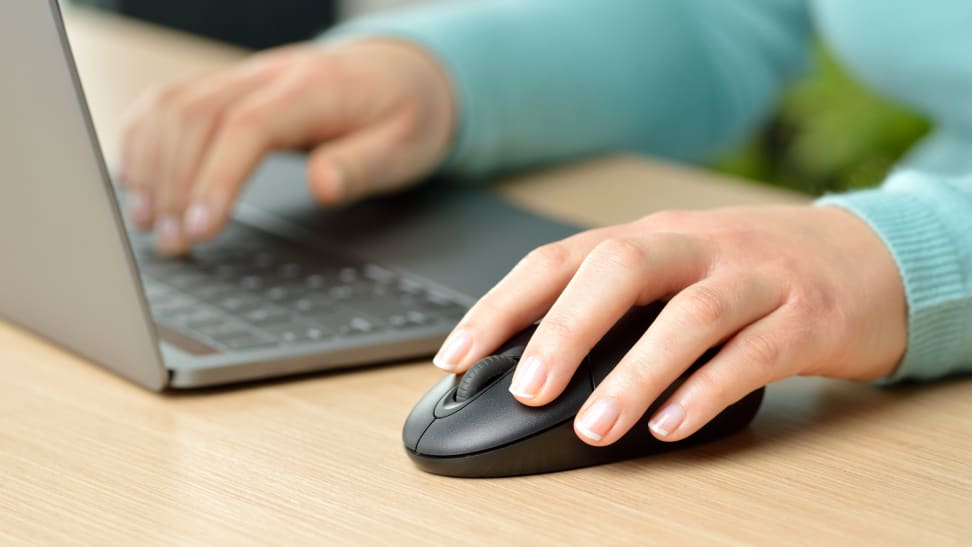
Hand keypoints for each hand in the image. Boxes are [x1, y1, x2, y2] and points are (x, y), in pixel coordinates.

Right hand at [118, 40, 454, 254]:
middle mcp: (269, 76)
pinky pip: (171, 100)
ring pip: (174, 107)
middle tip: (172, 245)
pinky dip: (144, 136)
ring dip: (151, 164)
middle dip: (175, 184)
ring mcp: (245, 78)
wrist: (404, 73)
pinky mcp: (231, 88)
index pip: (248, 127)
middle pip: (197, 118)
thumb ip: (365, 166)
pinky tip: (135, 178)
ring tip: (149, 224)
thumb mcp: (406, 148)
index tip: (201, 229)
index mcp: (314, 89)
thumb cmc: (406, 114)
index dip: (216, 178)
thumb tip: (323, 185)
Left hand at [432, 205, 906, 444]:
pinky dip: (706, 391)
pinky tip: (671, 426)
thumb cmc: (748, 272)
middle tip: (526, 390)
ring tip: (593, 427)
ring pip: (688, 315)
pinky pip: (753, 355)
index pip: (559, 260)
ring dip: (634, 373)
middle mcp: (695, 247)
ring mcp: (753, 278)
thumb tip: (531, 366)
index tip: (455, 356)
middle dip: (564, 328)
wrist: (866, 258)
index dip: (502, 306)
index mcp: (650, 237)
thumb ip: (612, 308)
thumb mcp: (673, 273)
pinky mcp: (805, 318)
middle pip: (620, 267)